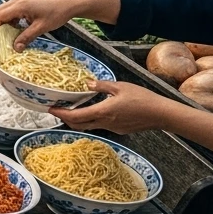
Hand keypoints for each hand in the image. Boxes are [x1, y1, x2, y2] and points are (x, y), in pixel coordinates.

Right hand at [0, 0, 118, 48]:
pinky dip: (11, 18)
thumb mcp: (41, 28)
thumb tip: (15, 48)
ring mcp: (22, 0)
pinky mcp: (26, 1)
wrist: (69, 3)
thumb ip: (26, 37)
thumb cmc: (56, 14)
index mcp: (19, 6)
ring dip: (4, 21)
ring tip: (10, 33)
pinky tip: (19, 26)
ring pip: (4, 10)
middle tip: (0, 36)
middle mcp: (17, 1)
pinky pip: (12, 9)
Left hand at [52, 81, 171, 133]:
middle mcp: (105, 123)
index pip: (75, 117)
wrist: (160, 114)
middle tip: (58, 111)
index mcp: (103, 112)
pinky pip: (101, 126)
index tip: (51, 109)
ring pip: (90, 126)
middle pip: (79, 125)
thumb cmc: (142, 98)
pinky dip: (92, 120)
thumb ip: (101, 85)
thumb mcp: (120, 87)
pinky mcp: (119, 130)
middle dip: (66, 119)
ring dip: (79, 120)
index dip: (61, 114)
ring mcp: (112, 128)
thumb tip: (87, 83)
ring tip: (73, 110)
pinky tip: (95, 111)